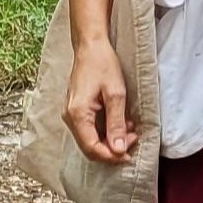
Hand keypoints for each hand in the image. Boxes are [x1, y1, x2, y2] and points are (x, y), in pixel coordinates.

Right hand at [64, 38, 135, 163]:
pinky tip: (121, 122)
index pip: (92, 148)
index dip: (111, 156)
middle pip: (90, 147)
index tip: (128, 155)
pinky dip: (106, 130)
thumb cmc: (102, 64)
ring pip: (90, 139)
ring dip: (111, 139)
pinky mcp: (77, 110)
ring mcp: (71, 114)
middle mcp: (70, 117)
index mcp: (77, 114)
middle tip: (133, 139)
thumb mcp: (116, 93)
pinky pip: (90, 129)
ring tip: (130, 129)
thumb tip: (118, 149)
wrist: (91, 46)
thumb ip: (116, 123)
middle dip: (112, 149)